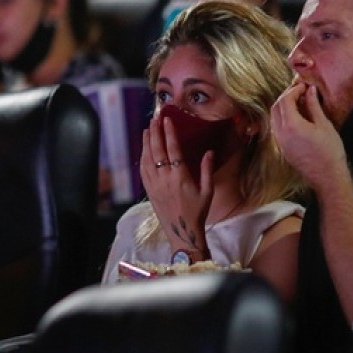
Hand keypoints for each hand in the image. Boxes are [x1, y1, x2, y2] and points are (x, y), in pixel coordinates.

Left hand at [139, 115, 212, 253]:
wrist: (182, 232)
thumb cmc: (198, 213)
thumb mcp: (208, 192)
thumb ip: (207, 170)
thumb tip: (209, 151)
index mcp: (181, 178)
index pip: (173, 150)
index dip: (169, 133)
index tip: (167, 120)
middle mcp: (165, 179)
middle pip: (157, 150)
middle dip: (155, 133)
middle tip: (154, 119)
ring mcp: (155, 185)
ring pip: (147, 159)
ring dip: (147, 142)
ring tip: (147, 129)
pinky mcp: (149, 191)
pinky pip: (143, 171)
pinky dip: (142, 157)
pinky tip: (144, 149)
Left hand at [271, 82, 347, 191]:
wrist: (327, 177)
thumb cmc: (329, 151)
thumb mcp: (324, 124)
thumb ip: (314, 105)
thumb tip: (310, 90)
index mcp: (291, 126)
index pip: (285, 100)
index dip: (294, 90)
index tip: (304, 85)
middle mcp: (281, 133)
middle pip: (276, 107)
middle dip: (286, 96)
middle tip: (300, 90)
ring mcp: (280, 142)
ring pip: (274, 117)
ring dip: (283, 106)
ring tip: (299, 101)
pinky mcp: (282, 148)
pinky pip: (277, 127)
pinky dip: (283, 117)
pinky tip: (297, 115)